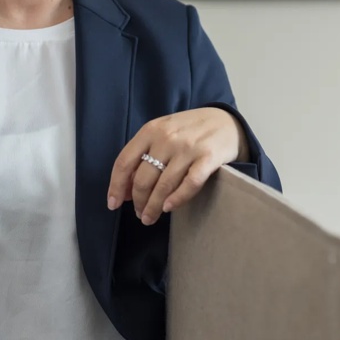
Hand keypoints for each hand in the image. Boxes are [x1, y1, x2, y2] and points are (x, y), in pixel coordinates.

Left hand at [106, 107, 249, 225]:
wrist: (226, 121)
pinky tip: (169, 208)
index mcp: (150, 130)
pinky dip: (177, 199)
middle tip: (140, 215)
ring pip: (164, 185)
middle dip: (138, 202)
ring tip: (150, 218)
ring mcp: (188, 148)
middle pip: (143, 178)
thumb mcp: (162, 134)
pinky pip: (189, 184)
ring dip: (153, 207)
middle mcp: (167, 138)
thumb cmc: (189, 131)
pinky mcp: (208, 158)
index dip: (116, 186)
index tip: (113, 204)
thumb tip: (125, 191)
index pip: (124, 162)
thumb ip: (143, 155)